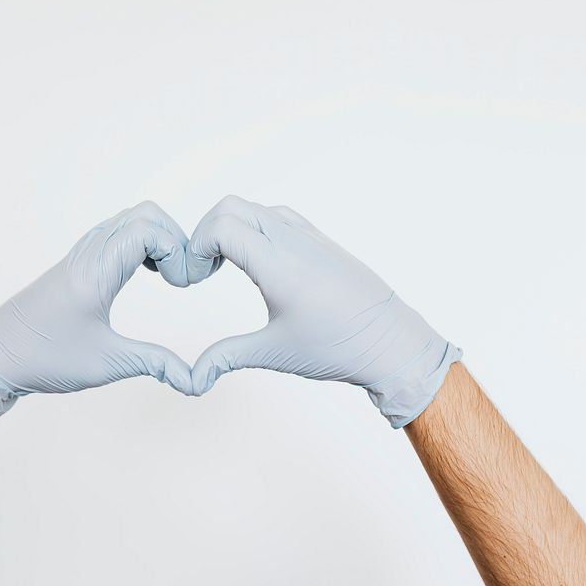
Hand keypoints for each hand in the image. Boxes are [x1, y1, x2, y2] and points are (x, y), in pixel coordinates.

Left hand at [0, 201, 195, 430]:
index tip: (183, 285)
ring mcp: (81, 254)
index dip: (177, 250)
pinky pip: (117, 233)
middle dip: (175, 240)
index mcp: (96, 273)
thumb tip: (195, 380)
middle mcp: (89, 254)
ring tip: (169, 277)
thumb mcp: (106, 364)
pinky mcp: (77, 262)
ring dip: (159, 240)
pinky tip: (146, 274)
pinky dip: (141, 243)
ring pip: (130, 220)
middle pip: (145, 215)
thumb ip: (155, 364)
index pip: (147, 230)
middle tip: (183, 278)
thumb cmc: (43, 359)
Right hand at [185, 195, 460, 426]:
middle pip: (231, 207)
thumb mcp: (274, 354)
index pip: (221, 227)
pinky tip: (256, 264)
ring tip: (225, 266)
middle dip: (205, 232)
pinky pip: (278, 216)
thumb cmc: (338, 349)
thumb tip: (192, 378)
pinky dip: (255, 228)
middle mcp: (294, 242)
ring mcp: (310, 237)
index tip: (194, 279)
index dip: (195, 248)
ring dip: (230, 227)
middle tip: (203, 270)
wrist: (392, 345)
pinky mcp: (321, 241)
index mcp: (280, 266)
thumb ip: (225, 357)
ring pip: (255, 208)